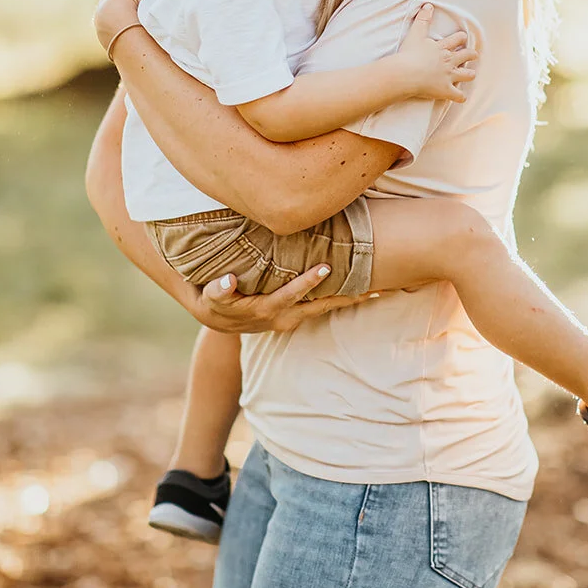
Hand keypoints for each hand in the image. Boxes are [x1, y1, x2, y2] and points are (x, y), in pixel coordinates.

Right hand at [192, 265, 366, 333]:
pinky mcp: (296, 313)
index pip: (292, 294)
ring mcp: (292, 318)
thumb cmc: (215, 302)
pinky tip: (360, 289)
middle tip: (373, 286)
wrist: (219, 319)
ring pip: (325, 308)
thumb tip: (228, 281)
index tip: (326, 267)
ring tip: (378, 289)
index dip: (308, 282)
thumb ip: (218, 290)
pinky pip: (322, 306)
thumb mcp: (210, 296)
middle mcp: (284, 317)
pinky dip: (341, 299)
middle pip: (320, 306)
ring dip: (349, 300)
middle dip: (346, 297)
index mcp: (267, 310)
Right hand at [395, 4, 476, 101]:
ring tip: (469, 74)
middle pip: (467, 56)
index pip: (458, 39)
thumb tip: (428, 5)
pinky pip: (459, 96)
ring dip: (469, 74)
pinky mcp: (446, 91)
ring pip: (468, 75)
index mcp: (443, 47)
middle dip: (471, 55)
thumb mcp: (416, 33)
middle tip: (472, 56)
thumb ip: (423, 19)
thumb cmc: (409, 54)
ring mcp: (449, 77)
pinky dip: (460, 97)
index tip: (462, 38)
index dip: (461, 38)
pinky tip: (460, 97)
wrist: (405, 73)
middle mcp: (449, 61)